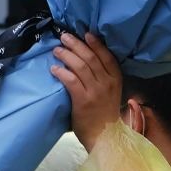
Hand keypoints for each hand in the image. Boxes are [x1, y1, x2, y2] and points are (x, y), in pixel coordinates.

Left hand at [51, 32, 122, 151]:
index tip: (85, 33)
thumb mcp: (111, 92)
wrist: (105, 137)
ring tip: (57, 50)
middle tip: (65, 37)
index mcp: (116, 79)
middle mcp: (107, 83)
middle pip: (90, 57)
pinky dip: (62, 72)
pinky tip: (54, 69)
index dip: (96, 43)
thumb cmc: (104, 115)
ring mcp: (95, 91)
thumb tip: (86, 60)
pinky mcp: (83, 100)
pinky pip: (71, 80)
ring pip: (80, 66)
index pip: (106, 56)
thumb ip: (103, 78)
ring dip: (66, 55)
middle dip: (76, 44)